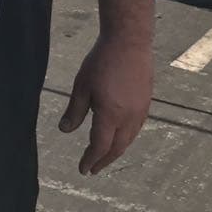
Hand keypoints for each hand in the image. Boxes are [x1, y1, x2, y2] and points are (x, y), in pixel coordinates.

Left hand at [59, 37, 152, 174]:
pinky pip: (136, 128)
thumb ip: (74, 111)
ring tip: (104, 156)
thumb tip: (65, 131)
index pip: (100, 146)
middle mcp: (129, 117)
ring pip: (129, 139)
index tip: (82, 169)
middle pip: (117, 148)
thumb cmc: (101, 61)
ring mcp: (141, 111)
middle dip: (103, 160)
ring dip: (116, 150)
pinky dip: (126, 138)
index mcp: (111, 115)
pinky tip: (119, 136)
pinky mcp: (146, 102)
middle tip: (92, 168)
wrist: (129, 42)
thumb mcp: (82, 86)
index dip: (90, 159)